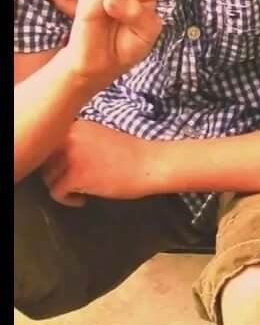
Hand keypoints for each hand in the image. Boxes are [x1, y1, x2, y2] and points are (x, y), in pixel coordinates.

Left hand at [41, 121, 172, 206]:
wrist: (150, 163)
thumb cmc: (130, 152)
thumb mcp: (98, 136)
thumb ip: (76, 140)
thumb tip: (54, 156)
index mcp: (75, 125)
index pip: (48, 143)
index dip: (54, 159)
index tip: (68, 168)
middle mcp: (69, 137)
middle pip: (45, 160)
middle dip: (56, 173)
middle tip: (74, 181)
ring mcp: (71, 156)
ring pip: (48, 177)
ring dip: (61, 186)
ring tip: (80, 190)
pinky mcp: (75, 176)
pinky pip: (56, 192)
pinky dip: (67, 199)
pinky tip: (82, 199)